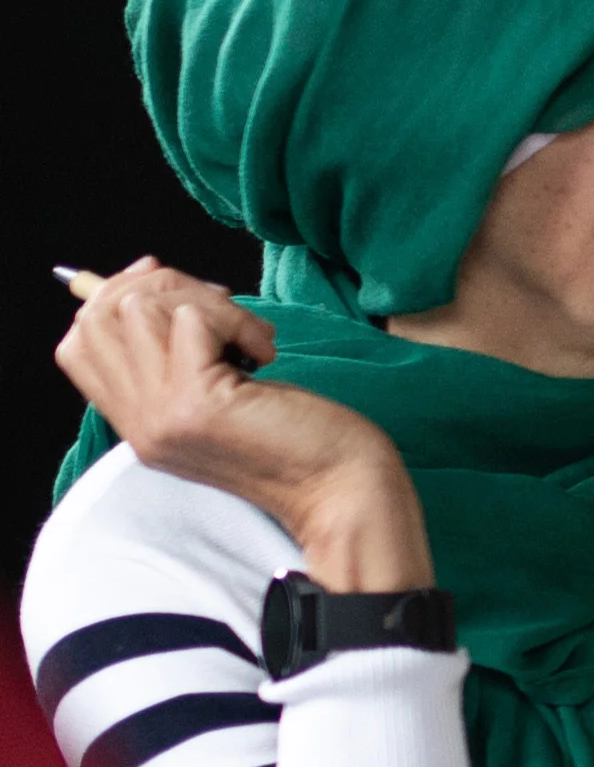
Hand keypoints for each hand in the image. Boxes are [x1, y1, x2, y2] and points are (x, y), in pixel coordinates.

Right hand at [57, 258, 432, 592]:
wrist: (341, 491)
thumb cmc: (299, 435)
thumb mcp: (221, 395)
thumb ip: (178, 355)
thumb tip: (148, 275)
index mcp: (140, 422)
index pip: (78, 344)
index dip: (117, 297)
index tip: (177, 288)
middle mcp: (139, 423)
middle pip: (101, 316)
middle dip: (165, 287)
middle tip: (226, 309)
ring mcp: (161, 415)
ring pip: (140, 308)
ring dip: (208, 303)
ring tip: (251, 337)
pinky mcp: (197, 404)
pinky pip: (190, 320)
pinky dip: (237, 320)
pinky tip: (266, 354)